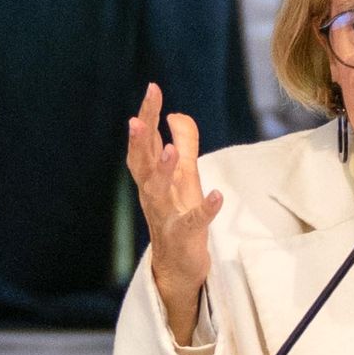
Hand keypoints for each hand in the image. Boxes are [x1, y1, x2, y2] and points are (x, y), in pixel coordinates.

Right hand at [124, 84, 223, 346]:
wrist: (179, 265)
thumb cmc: (179, 214)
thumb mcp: (185, 175)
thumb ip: (184, 143)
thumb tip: (176, 114)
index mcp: (151, 177)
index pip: (145, 141)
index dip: (148, 115)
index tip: (153, 88)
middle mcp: (152, 194)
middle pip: (142, 163)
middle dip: (140, 140)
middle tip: (137, 118)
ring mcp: (165, 216)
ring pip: (157, 192)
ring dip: (162, 171)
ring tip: (169, 150)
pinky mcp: (184, 236)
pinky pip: (193, 222)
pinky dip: (205, 209)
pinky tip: (217, 196)